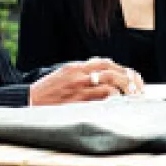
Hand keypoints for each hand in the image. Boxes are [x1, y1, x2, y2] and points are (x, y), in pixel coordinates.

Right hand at [30, 59, 144, 105]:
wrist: (28, 102)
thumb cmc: (45, 93)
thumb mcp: (62, 77)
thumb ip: (80, 76)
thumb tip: (101, 81)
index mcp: (75, 67)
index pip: (104, 62)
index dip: (121, 69)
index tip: (130, 78)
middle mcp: (79, 73)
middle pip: (111, 69)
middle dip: (128, 78)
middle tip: (138, 88)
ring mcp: (79, 86)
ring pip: (110, 81)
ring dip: (125, 88)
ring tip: (133, 96)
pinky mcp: (79, 99)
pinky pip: (103, 95)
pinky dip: (114, 98)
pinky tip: (119, 103)